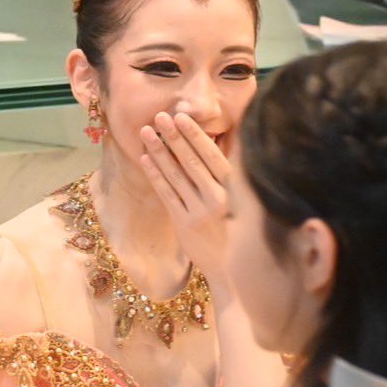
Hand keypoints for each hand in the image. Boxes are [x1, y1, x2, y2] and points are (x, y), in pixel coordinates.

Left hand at [139, 112, 230, 281]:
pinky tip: (145, 159)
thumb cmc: (235, 229)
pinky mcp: (184, 224)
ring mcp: (199, 212)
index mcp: (234, 189)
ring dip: (159, 152)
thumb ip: (231, 175)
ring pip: (176, 176)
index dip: (195, 136)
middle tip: (159, 117)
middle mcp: (218, 198)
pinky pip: (167, 195)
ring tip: (145, 132)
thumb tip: (226, 142)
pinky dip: (155, 175)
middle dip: (174, 137)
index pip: (212, 156)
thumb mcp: (241, 200)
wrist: (230, 269)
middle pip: (192, 162)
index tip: (181, 116)